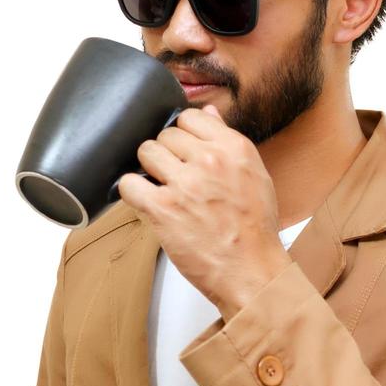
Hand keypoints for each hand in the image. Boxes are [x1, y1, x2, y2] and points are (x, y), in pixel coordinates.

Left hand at [116, 104, 293, 319]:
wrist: (252, 271)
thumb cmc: (255, 229)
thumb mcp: (255, 176)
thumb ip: (228, 143)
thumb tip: (208, 114)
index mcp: (234, 148)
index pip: (191, 117)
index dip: (183, 134)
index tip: (184, 152)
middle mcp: (209, 160)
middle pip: (166, 135)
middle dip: (166, 154)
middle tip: (174, 176)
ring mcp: (184, 184)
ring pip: (146, 152)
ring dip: (148, 169)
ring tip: (160, 187)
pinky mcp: (163, 209)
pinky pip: (129, 183)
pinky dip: (132, 190)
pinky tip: (145, 200)